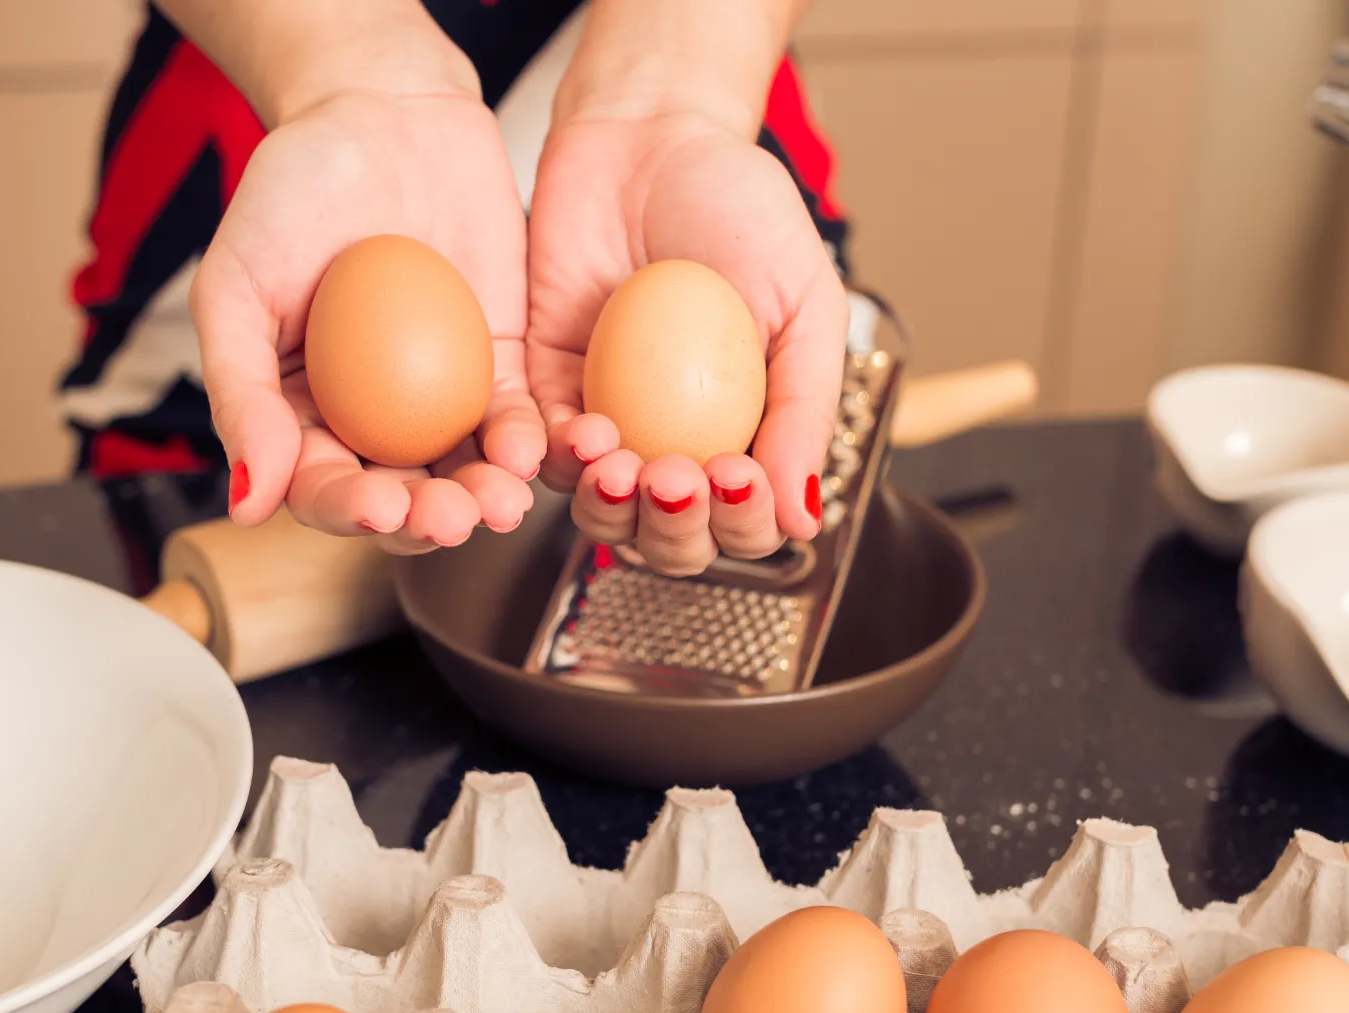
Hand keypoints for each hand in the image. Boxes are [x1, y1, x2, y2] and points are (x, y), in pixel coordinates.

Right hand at [192, 88, 542, 553]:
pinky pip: (514, 419)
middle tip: (450, 518)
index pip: (323, 490)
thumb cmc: (290, 190)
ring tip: (500, 503)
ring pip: (464, 473)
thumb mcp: (235, 287)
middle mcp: (370, 421)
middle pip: (401, 498)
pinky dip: (525, 442)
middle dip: (426, 521)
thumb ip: (238, 394)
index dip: (350, 511)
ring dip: (484, 498)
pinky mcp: (500, 364)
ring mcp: (439, 398)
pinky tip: (531, 451)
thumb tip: (246, 504)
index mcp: (299, 417)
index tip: (377, 506)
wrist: (377, 109)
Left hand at [527, 108, 847, 576]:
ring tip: (626, 460)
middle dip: (674, 529)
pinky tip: (583, 430)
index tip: (741, 475)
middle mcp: (675, 441)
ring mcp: (608, 421)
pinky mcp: (541, 390)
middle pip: (669, 539)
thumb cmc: (736, 208)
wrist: (649, 136)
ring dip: (613, 506)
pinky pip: (540, 453)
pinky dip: (559, 458)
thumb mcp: (803, 302)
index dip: (742, 523)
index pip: (745, 523)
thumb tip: (806, 516)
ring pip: (600, 512)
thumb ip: (807, 406)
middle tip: (681, 476)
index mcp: (746, 434)